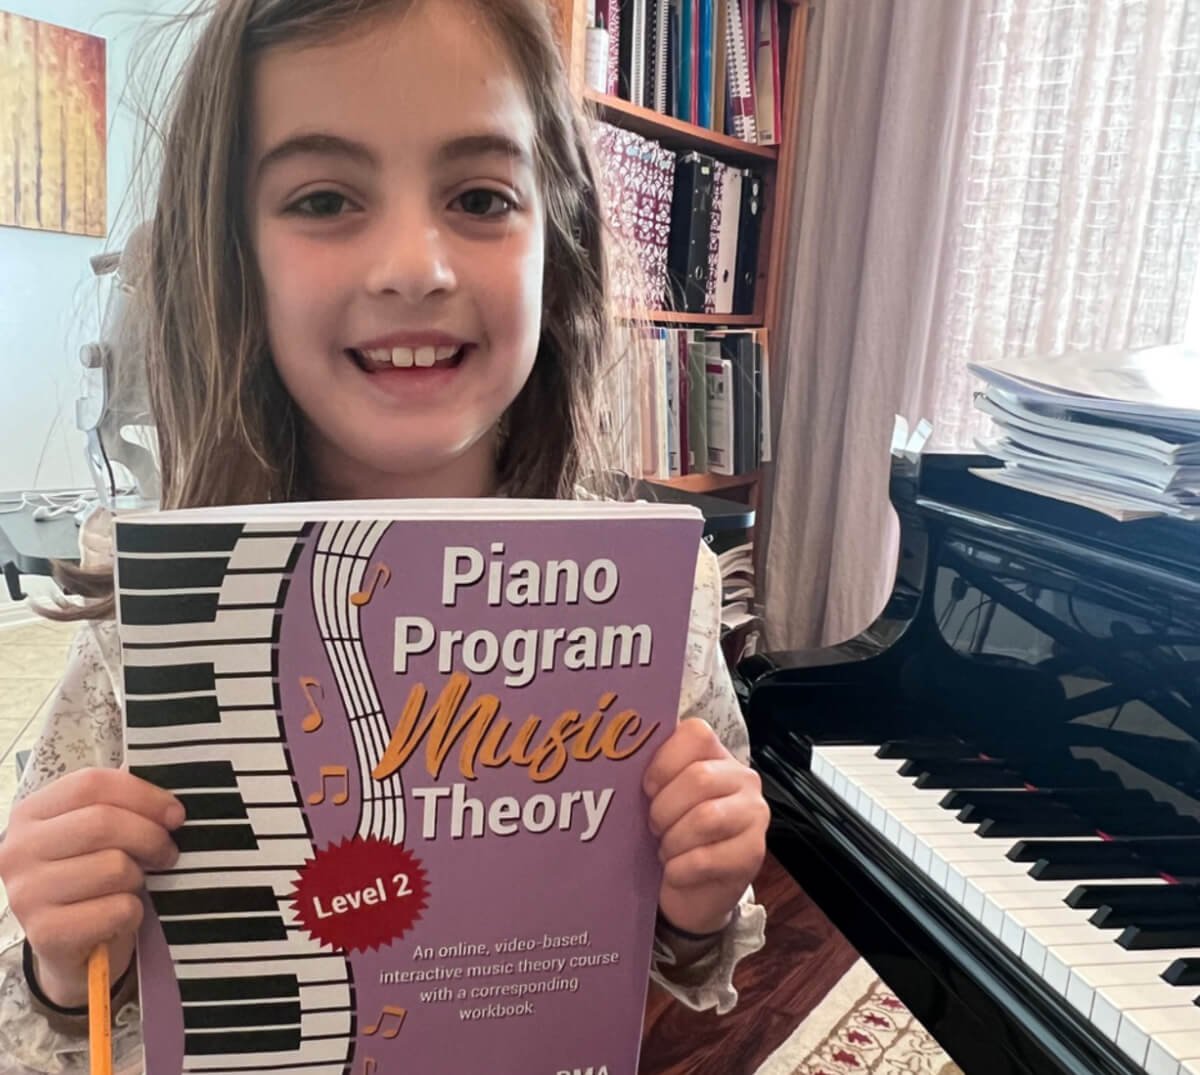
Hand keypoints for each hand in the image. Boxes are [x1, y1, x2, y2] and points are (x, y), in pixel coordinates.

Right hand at [0, 768, 184, 1007]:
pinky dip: (133, 912)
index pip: (91, 784)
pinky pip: (117, 909)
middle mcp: (19, 850)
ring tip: (131, 886)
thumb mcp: (95, 834)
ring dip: (139, 878)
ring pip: (114, 867)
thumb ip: (121, 809)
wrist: (70, 941)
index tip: (174, 814)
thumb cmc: (90, 874)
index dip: (143, 795)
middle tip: (167, 853)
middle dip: (151, 837)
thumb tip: (171, 812)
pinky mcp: (45, 932)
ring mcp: (26, 893)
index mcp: (31, 813)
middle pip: (103, 823)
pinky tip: (120, 915)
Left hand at [643, 719, 768, 936]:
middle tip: (653, 827)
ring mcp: (754, 815)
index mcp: (716, 755)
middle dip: (664, 808)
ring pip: (705, 818)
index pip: (695, 734)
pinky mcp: (753, 854)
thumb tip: (617, 758)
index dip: (663, 762)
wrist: (693, 890)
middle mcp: (743, 779)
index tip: (647, 788)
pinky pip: (706, 858)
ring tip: (665, 850)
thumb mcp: (661, 797)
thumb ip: (652, 773)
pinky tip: (675, 871)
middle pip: (699, 778)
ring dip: (673, 840)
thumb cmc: (672, 832)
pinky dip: (679, 869)